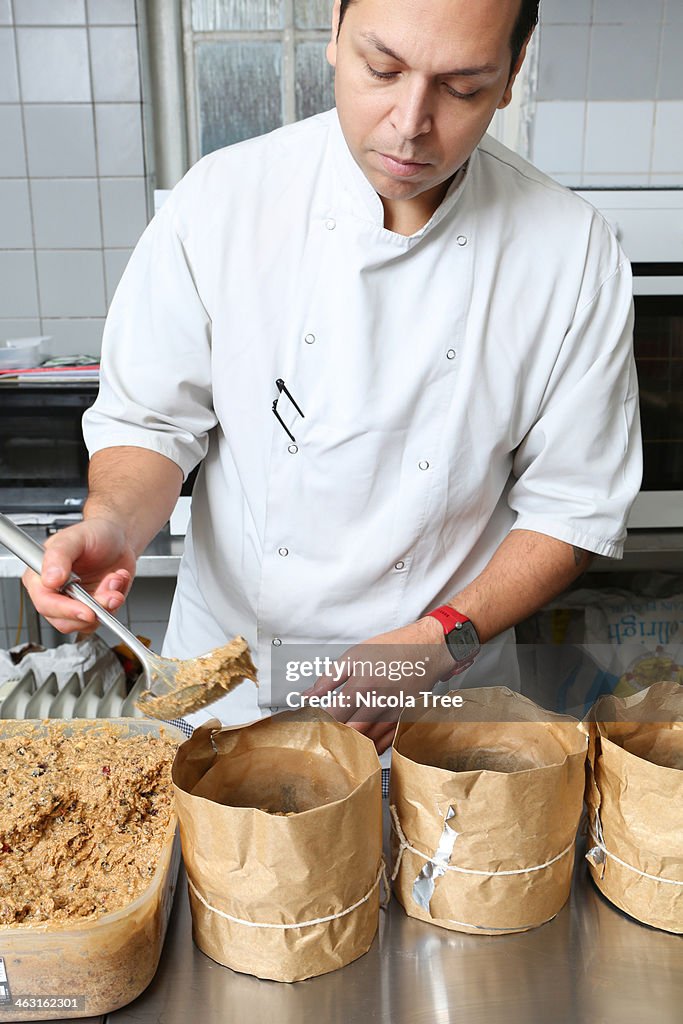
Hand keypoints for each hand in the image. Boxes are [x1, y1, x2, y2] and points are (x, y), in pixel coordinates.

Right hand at [22, 518, 136, 633]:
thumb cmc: (94, 533)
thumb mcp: (75, 538)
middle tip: (110, 593)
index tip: (86, 611)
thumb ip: (59, 555)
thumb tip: (49, 579)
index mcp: (40, 575)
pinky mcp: (93, 607)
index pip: (45, 602)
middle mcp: (54, 592)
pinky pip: (103, 617)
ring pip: (86, 623)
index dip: (65, 610)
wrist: (119, 537)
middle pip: (64, 620)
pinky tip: (117, 581)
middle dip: (92, 609)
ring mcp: (74, 602)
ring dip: (107, 603)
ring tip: (114, 579)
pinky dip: (116, 601)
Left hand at [305, 617, 452, 753]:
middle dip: (336, 738)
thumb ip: (329, 678)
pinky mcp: (404, 720)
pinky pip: (386, 742)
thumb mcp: (355, 655)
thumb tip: (308, 695)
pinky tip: (364, 742)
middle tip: (325, 738)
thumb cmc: (392, 649)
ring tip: (342, 742)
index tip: (313, 724)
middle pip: (350, 733)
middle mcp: (378, 704)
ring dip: (353, 745)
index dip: (321, 723)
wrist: (428, 649)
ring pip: (368, 741)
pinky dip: (373, 745)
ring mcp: (393, 715)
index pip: (334, 716)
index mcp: (362, 686)